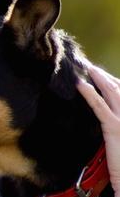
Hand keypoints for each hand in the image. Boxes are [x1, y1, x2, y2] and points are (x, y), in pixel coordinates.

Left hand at [77, 65, 119, 195]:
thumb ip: (116, 125)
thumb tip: (109, 117)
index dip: (116, 83)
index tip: (104, 75)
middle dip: (107, 77)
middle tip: (93, 68)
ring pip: (113, 93)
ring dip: (100, 78)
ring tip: (88, 69)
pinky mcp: (115, 128)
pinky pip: (100, 107)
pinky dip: (90, 94)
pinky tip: (81, 85)